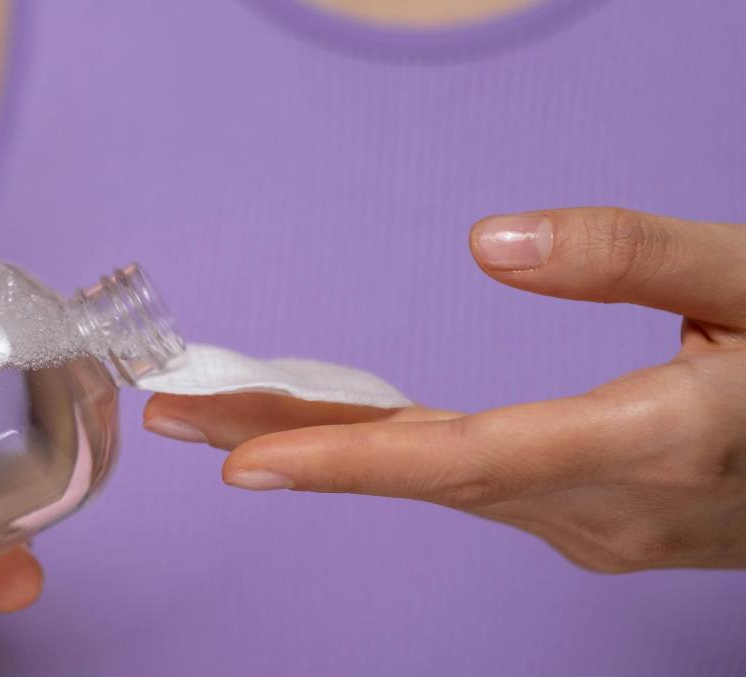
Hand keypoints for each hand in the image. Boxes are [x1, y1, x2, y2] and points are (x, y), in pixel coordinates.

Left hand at [145, 207, 745, 571]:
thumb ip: (630, 255)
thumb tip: (486, 242)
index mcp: (653, 444)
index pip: (462, 460)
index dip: (345, 461)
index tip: (242, 460)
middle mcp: (609, 509)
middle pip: (421, 474)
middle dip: (292, 443)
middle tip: (178, 414)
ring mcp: (599, 529)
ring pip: (440, 485)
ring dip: (331, 447)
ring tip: (224, 414)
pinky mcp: (596, 524)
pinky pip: (472, 489)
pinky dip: (392, 457)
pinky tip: (336, 434)